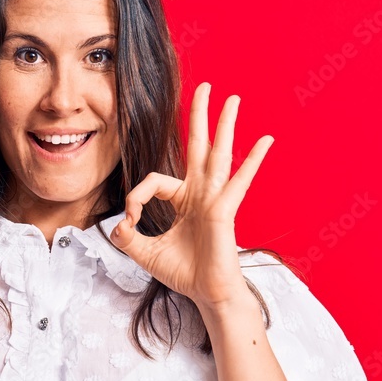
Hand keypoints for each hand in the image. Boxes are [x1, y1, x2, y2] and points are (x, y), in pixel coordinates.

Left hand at [110, 82, 273, 311]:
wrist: (206, 294)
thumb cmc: (184, 273)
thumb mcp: (143, 252)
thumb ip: (127, 236)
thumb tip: (116, 224)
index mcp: (184, 200)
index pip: (154, 181)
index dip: (136, 197)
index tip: (128, 220)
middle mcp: (201, 194)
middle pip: (200, 146)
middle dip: (200, 115)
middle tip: (205, 86)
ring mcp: (215, 199)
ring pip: (220, 154)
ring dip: (226, 124)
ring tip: (233, 98)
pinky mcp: (225, 210)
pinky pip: (239, 181)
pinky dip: (253, 161)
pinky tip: (265, 141)